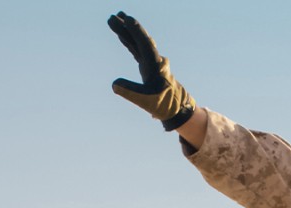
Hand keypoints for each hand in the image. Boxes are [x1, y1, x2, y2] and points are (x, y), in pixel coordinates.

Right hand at [107, 11, 195, 129]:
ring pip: (137, 43)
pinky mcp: (148, 67)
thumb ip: (129, 92)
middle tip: (113, 15)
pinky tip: (121, 36)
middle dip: (127, 27)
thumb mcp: (145, 100)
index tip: (127, 19)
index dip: (136, 31)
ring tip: (112, 20)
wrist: (177, 108)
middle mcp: (154, 60)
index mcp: (155, 65)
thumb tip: (114, 84)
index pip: (144, 43)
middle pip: (139, 39)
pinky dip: (129, 42)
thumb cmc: (163, 104)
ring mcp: (151, 62)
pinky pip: (137, 50)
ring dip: (126, 32)